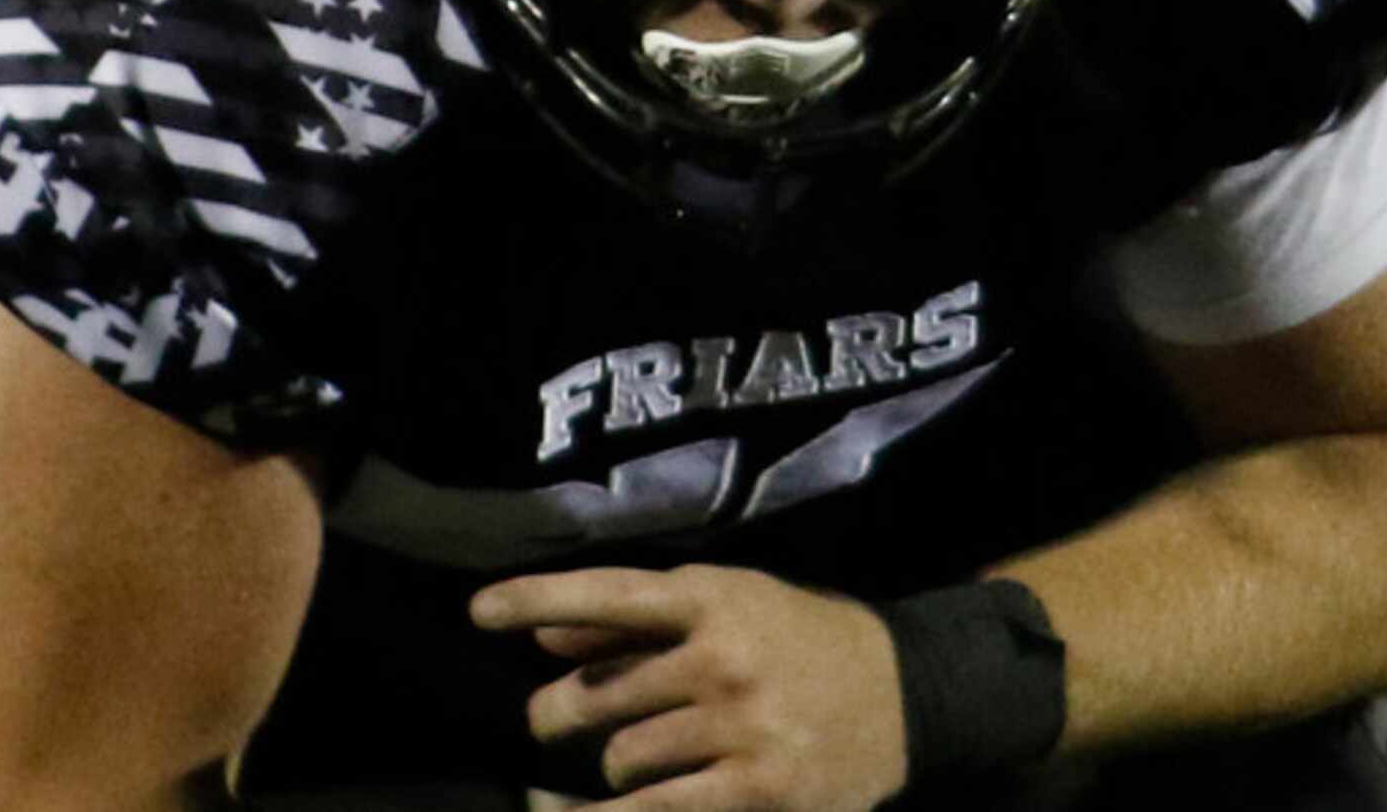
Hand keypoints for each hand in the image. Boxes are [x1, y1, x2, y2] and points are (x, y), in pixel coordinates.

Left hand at [469, 564, 908, 810]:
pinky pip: (659, 810)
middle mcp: (723, 659)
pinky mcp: (760, 790)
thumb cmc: (796, 640)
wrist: (908, 693)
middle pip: (602, 694)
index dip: (536, 598)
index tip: (478, 612)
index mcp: (710, 600)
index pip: (608, 595)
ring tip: (626, 758)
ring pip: (626, 755)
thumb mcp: (725, 604)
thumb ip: (634, 623)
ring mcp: (742, 728)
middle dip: (559, 714)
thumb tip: (546, 635)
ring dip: (611, 765)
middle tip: (547, 722)